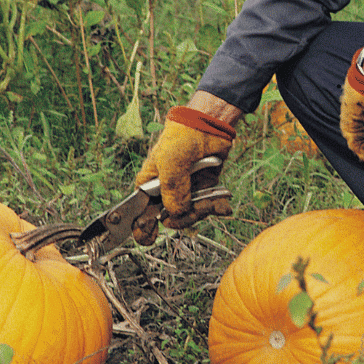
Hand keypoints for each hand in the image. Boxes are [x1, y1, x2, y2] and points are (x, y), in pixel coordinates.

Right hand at [135, 106, 234, 236]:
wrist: (207, 126)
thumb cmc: (180, 140)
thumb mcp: (170, 165)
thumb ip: (172, 192)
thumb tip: (176, 214)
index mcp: (148, 187)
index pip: (140, 215)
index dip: (143, 229)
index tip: (150, 237)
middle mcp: (164, 193)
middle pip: (169, 220)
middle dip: (183, 218)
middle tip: (193, 209)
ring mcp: (184, 192)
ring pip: (190, 216)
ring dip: (202, 211)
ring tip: (210, 201)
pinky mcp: (202, 190)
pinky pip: (207, 207)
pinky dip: (216, 208)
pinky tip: (223, 206)